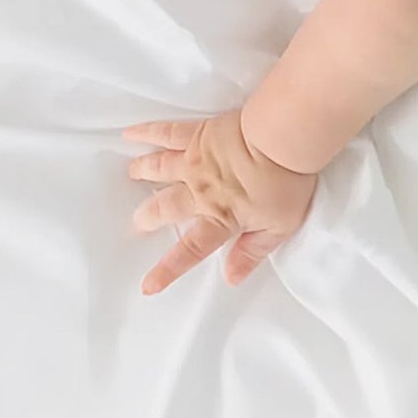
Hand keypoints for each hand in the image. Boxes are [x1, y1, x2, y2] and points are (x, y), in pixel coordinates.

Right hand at [123, 111, 317, 295]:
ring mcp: (195, 161)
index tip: (148, 285)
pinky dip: (146, 133)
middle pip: (164, 208)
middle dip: (147, 218)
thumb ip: (252, 252)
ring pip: (158, 169)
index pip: (191, 249)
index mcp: (221, 217)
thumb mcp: (279, 227)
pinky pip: (165, 133)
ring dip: (143, 172)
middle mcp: (200, 192)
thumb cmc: (287, 181)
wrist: (283, 140)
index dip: (168, 269)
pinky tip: (130, 133)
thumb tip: (232, 277)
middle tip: (138, 224)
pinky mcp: (199, 134)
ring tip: (132, 174)